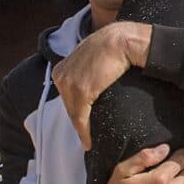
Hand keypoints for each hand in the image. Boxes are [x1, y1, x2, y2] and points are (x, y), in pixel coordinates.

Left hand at [52, 21, 150, 151]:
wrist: (122, 40)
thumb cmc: (113, 46)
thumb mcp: (91, 56)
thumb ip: (86, 69)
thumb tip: (92, 81)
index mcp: (62, 67)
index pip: (66, 96)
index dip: (75, 110)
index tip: (81, 123)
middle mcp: (61, 75)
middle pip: (68, 105)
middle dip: (77, 121)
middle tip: (86, 136)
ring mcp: (69, 83)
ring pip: (73, 114)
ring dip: (81, 130)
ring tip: (88, 142)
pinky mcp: (81, 92)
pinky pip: (80, 118)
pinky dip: (84, 132)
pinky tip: (88, 142)